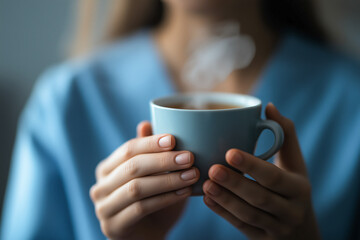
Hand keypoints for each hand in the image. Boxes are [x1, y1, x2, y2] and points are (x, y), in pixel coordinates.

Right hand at [90, 121, 199, 239]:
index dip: (151, 143)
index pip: (128, 149)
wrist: (148, 235)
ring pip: (137, 188)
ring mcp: (103, 208)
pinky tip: (184, 193)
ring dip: (167, 180)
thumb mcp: (153, 174)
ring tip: (191, 174)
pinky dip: (165, 198)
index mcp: (107, 169)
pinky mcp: (113, 227)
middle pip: (132, 167)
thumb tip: (146, 122)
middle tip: (189, 157)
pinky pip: (141, 208)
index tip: (174, 139)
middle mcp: (100, 187)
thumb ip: (148, 152)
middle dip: (162, 160)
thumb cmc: (152, 200)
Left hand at [203, 103, 320, 239]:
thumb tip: (268, 106)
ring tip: (206, 184)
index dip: (252, 165)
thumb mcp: (295, 165)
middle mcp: (291, 210)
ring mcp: (276, 228)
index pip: (274, 176)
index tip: (229, 152)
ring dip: (225, 199)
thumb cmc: (293, 187)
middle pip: (259, 197)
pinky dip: (223, 213)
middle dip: (234, 183)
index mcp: (298, 187)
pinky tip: (208, 199)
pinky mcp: (261, 238)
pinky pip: (241, 226)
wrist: (301, 231)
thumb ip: (285, 136)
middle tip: (212, 168)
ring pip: (248, 214)